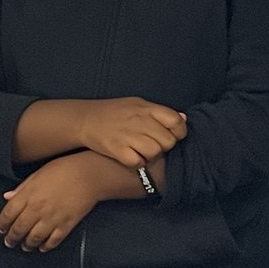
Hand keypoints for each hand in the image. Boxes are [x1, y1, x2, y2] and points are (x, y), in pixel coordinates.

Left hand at [0, 152, 113, 252]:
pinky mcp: (66, 224)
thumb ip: (21, 188)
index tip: (1, 229)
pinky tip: (42, 247)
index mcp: (29, 194)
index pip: (8, 214)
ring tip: (25, 247)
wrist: (89, 174)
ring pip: (34, 238)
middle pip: (19, 229)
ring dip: (27, 244)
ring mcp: (52, 218)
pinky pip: (53, 240)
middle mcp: (38, 208)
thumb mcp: (38, 174)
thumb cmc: (64, 169)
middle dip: (12, 238)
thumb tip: (7, 196)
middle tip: (9, 242)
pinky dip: (46, 246)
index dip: (2, 224)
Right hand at [74, 96, 188, 167]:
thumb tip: (183, 119)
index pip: (175, 121)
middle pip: (167, 141)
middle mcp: (138, 120)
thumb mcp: (137, 104)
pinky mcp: (117, 149)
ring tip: (144, 153)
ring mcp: (127, 135)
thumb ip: (160, 112)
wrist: (85, 119)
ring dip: (152, 156)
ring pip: (155, 153)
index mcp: (145, 108)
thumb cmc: (113, 112)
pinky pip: (138, 162)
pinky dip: (138, 163)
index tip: (174, 136)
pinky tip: (133, 158)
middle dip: (165, 147)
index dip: (179, 132)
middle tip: (155, 146)